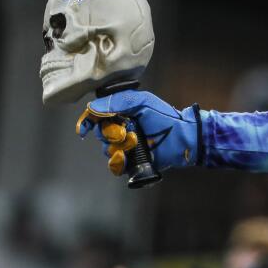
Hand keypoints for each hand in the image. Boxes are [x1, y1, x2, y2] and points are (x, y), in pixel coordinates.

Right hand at [77, 90, 199, 175]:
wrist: (182, 137)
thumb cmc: (165, 117)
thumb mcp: (142, 101)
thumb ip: (118, 101)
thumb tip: (93, 108)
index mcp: (122, 114)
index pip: (97, 117)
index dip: (88, 121)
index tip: (84, 128)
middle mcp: (122, 130)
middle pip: (100, 134)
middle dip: (109, 134)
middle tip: (124, 132)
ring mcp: (127, 147)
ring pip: (107, 150)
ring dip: (117, 147)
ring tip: (134, 143)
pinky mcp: (132, 162)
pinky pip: (115, 166)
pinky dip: (118, 162)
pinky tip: (127, 157)